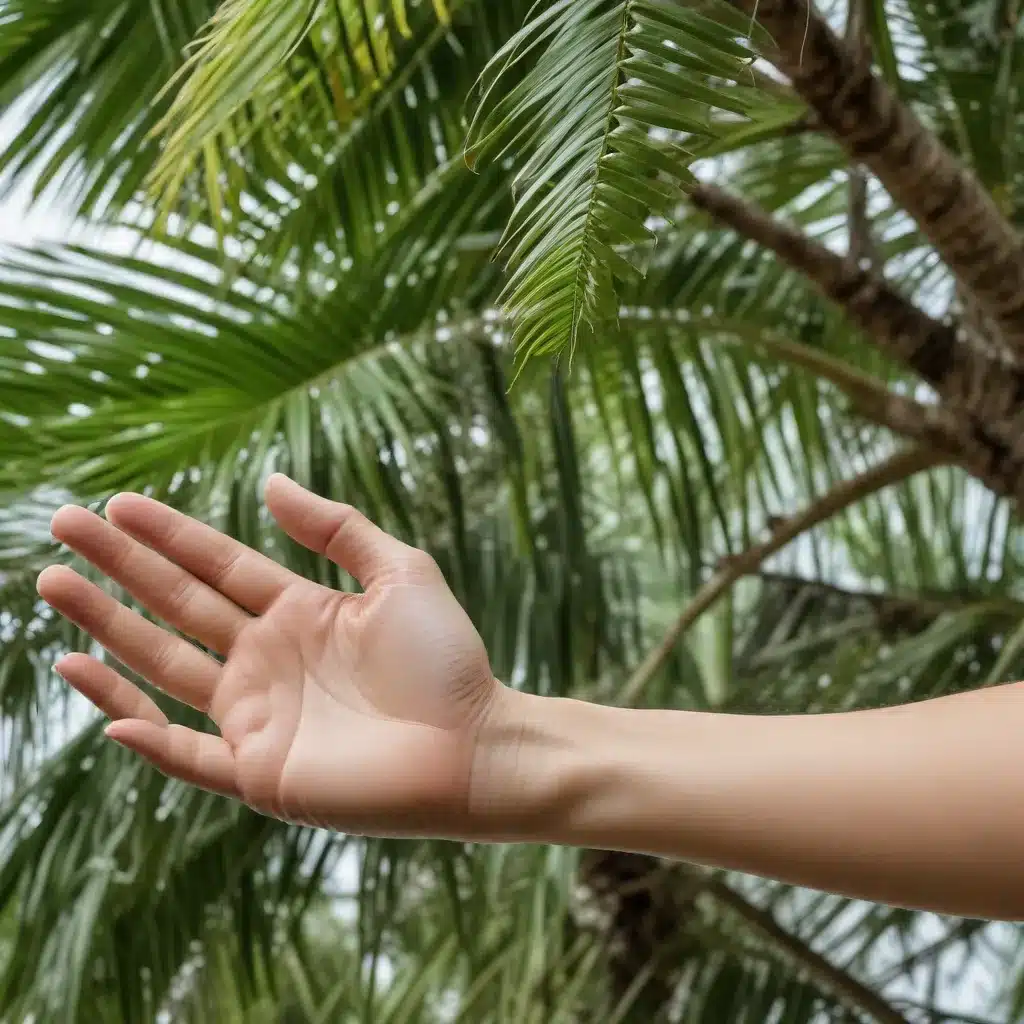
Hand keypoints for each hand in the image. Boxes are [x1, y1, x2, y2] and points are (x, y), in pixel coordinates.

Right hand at [38, 476, 505, 836]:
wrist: (477, 746)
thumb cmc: (447, 661)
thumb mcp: (400, 572)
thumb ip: (338, 528)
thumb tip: (270, 482)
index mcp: (297, 612)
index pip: (215, 567)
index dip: (167, 535)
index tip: (118, 503)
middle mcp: (267, 661)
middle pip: (175, 607)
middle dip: (119, 568)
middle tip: (62, 526)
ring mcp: (258, 718)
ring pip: (164, 668)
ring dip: (108, 630)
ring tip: (55, 586)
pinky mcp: (260, 774)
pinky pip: (185, 754)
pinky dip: (141, 730)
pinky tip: (92, 685)